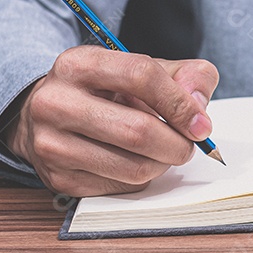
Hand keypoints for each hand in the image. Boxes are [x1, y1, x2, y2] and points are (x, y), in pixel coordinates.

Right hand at [4, 45, 218, 195]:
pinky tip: (134, 161)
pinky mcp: (59, 178)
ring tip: (162, 151)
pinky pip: (122, 188)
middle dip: (177, 143)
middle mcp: (56, 102)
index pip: (142, 76)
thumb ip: (185, 75)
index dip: (180, 103)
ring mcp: (51, 144)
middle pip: (139, 131)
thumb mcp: (142, 68)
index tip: (201, 124)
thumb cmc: (107, 90)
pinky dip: (141, 178)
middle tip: (187, 145)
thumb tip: (199, 109)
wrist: (51, 115)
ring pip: (134, 167)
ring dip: (162, 164)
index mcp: (78, 64)